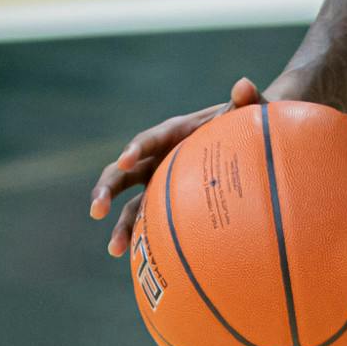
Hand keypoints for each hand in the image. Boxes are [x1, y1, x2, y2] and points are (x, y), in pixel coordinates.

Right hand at [89, 78, 263, 256]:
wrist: (248, 139)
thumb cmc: (247, 124)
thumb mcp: (250, 110)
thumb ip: (247, 100)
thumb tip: (245, 84)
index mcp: (174, 133)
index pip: (150, 140)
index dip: (135, 149)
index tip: (125, 161)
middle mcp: (159, 157)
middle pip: (123, 172)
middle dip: (107, 189)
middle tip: (97, 209)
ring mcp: (159, 181)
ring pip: (130, 202)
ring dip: (119, 224)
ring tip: (114, 250)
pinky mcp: (165, 201)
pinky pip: (149, 219)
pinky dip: (141, 237)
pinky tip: (137, 261)